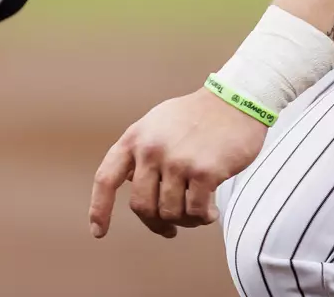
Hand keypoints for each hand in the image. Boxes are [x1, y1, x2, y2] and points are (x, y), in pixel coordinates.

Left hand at [88, 87, 267, 238]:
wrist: (234, 102)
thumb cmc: (195, 117)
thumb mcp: (156, 124)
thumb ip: (140, 151)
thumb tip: (131, 182)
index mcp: (134, 138)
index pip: (106, 178)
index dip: (99, 208)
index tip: (98, 232)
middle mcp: (151, 150)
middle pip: (141, 206)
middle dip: (156, 223)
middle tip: (170, 228)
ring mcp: (177, 161)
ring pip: (170, 213)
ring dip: (185, 221)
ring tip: (197, 212)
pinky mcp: (204, 171)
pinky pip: (196, 212)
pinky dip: (203, 218)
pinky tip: (212, 211)